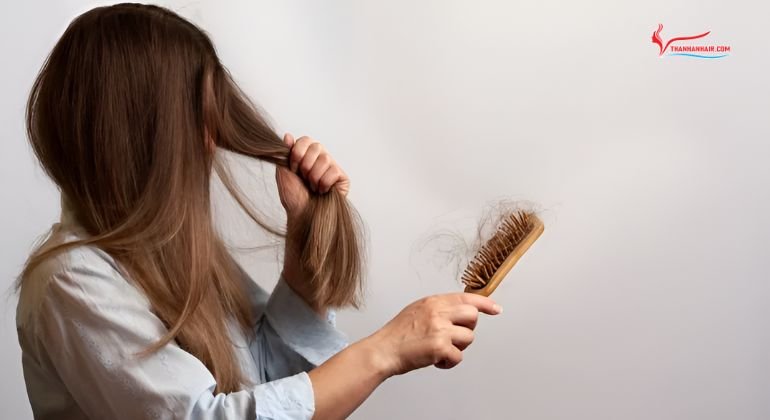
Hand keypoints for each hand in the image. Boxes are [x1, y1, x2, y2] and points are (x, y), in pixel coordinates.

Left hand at [275, 133, 349, 220]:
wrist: (302, 215)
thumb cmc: (293, 197)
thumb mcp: (283, 173)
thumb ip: (285, 154)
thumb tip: (287, 135)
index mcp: (306, 155)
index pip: (305, 140)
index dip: (298, 153)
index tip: (293, 168)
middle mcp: (321, 158)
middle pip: (316, 146)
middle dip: (306, 165)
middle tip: (304, 179)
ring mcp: (333, 167)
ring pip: (325, 159)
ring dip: (314, 177)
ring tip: (313, 187)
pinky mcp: (342, 178)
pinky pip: (334, 171)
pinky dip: (324, 183)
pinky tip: (322, 191)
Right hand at [365, 293, 501, 376]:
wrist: (383, 350)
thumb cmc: (397, 334)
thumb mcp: (417, 311)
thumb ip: (437, 308)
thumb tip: (458, 311)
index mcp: (433, 301)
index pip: (466, 298)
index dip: (485, 303)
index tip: (496, 309)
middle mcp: (438, 312)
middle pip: (472, 316)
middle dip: (468, 328)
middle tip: (454, 336)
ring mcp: (440, 328)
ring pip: (469, 338)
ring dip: (457, 347)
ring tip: (440, 349)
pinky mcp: (440, 347)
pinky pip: (458, 357)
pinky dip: (449, 363)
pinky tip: (436, 361)